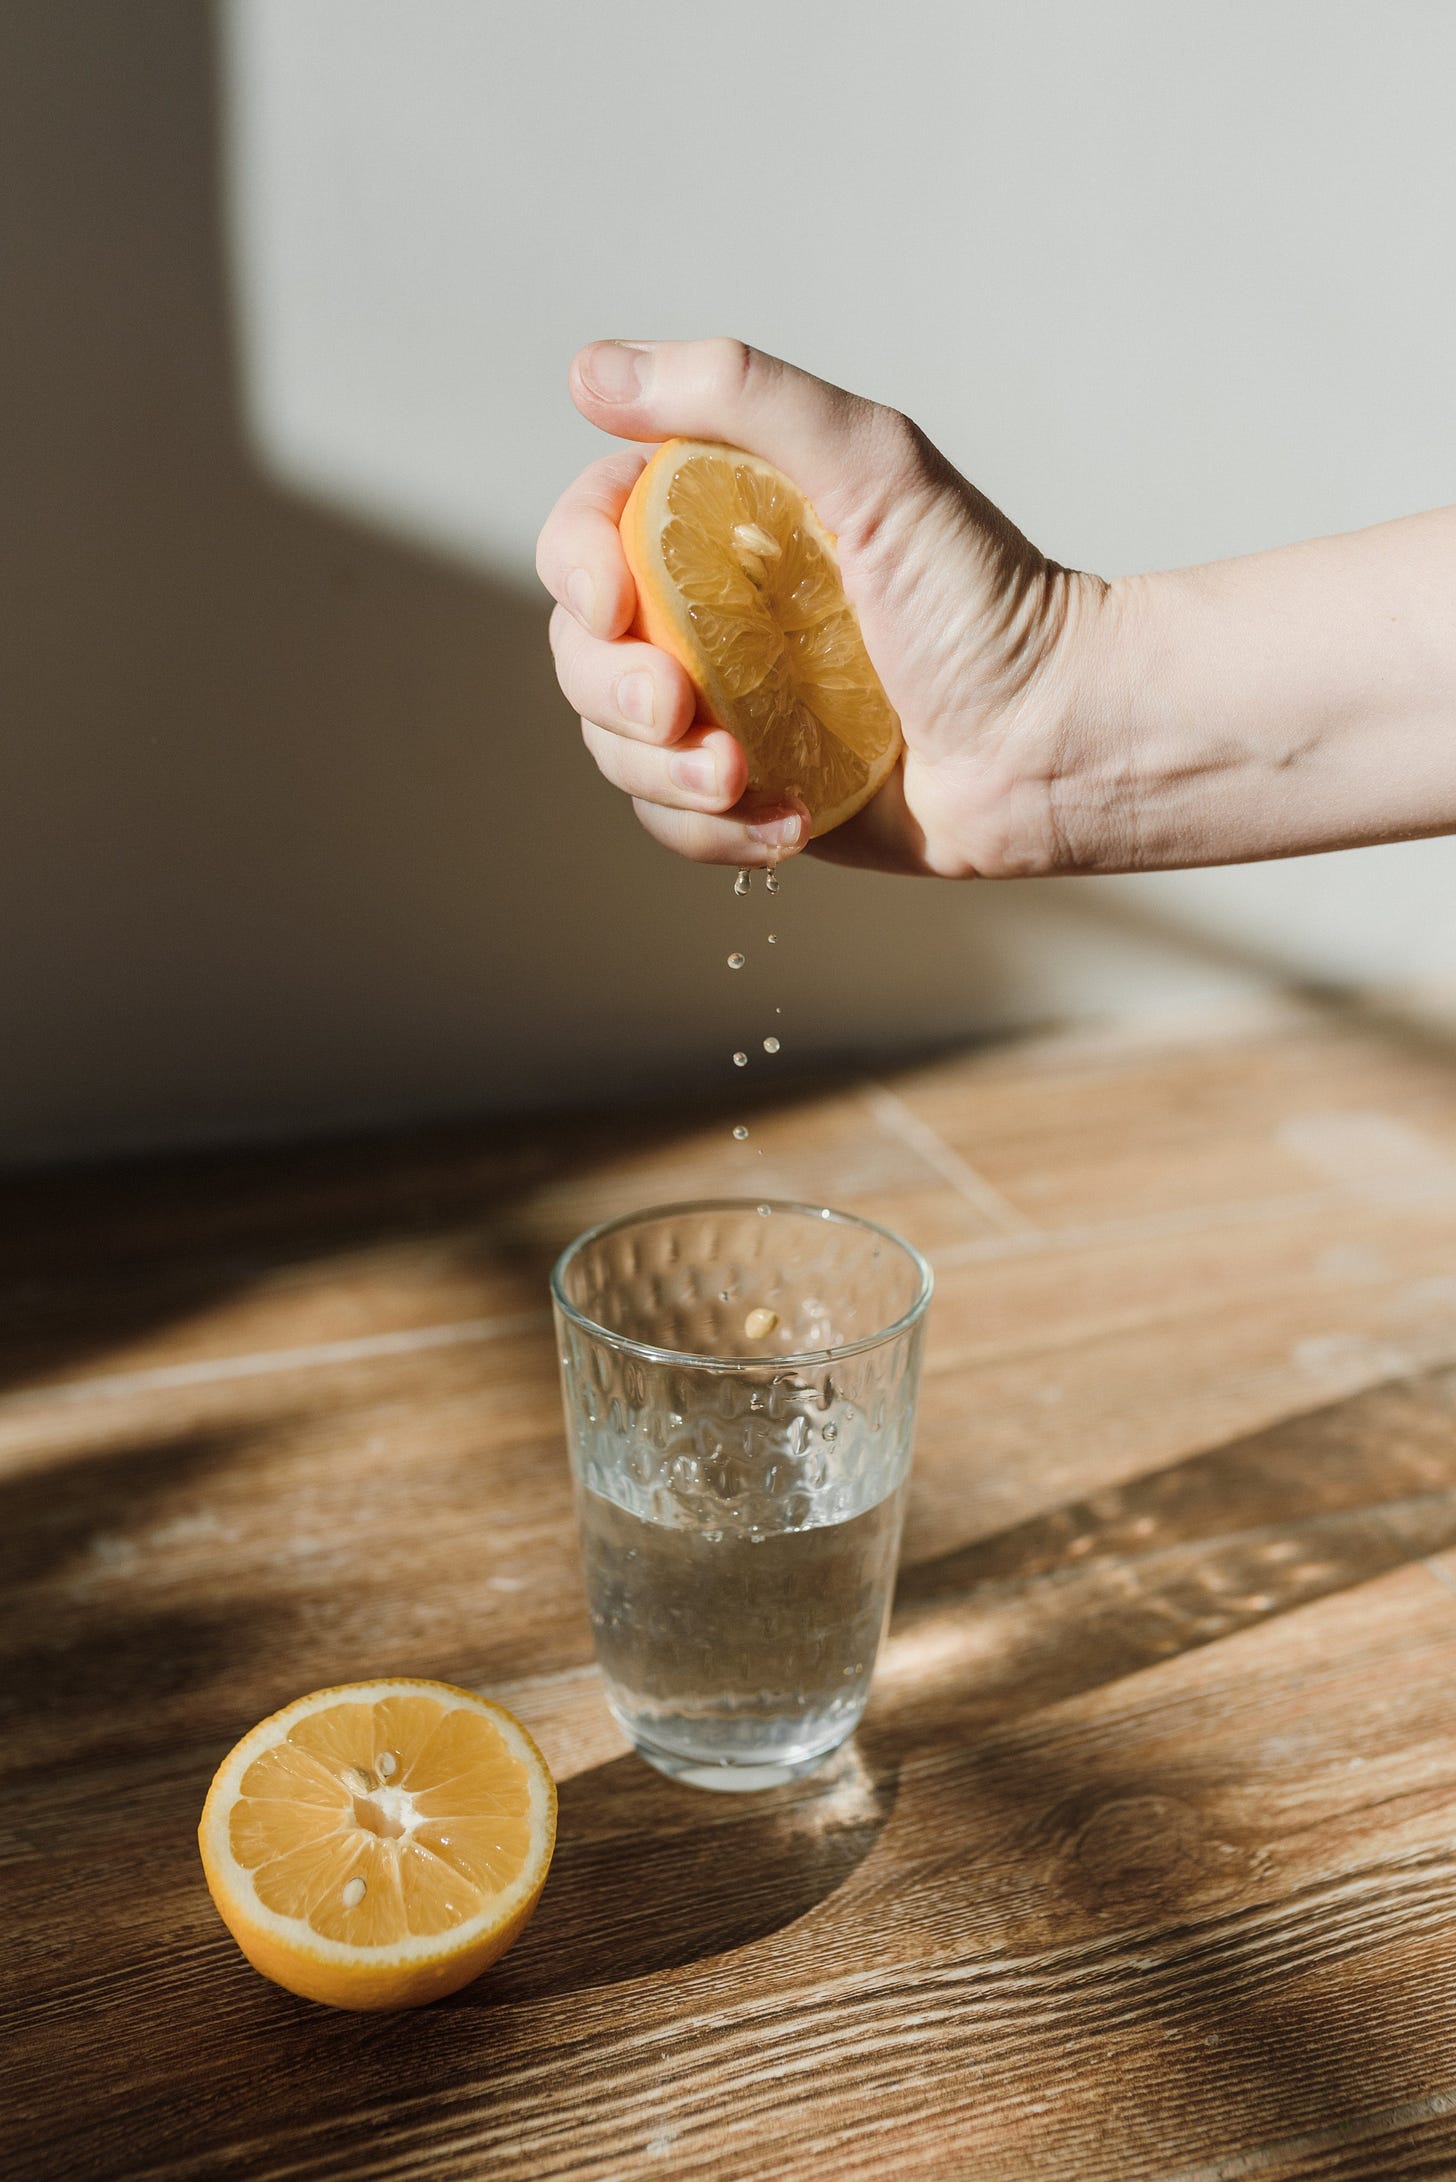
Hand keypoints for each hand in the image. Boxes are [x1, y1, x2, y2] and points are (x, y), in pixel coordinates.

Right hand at [536, 338, 1099, 874]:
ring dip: (660, 774)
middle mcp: (715, 616)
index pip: (591, 532)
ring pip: (616, 749)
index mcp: (726, 524)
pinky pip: (674, 825)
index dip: (574, 567)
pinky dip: (712, 833)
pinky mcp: (757, 797)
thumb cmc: (987, 599)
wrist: (1059, 740)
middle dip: (613, 689)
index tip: (612, 598)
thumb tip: (591, 374)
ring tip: (741, 778)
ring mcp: (732, 710)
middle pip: (583, 651)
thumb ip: (738, 396)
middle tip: (680, 707)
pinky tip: (788, 820)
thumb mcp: (872, 464)